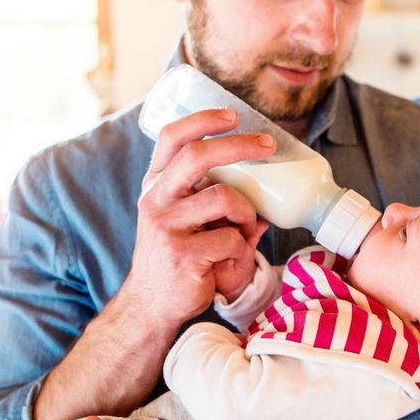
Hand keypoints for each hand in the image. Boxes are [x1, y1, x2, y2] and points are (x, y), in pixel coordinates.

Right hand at [124, 109, 273, 326]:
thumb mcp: (181, 217)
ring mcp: (166, 226)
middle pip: (198, 156)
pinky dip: (241, 246)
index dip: (202, 119)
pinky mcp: (182, 254)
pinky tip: (230, 257)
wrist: (152, 304)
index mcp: (155, 184)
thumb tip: (260, 191)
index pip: (171, 137)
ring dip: (246, 210)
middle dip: (239, 145)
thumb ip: (206, 196)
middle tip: (267, 146)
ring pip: (223, 197)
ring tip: (246, 225)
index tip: (233, 114)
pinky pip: (230, 237)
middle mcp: (155, 199)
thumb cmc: (176, 256)